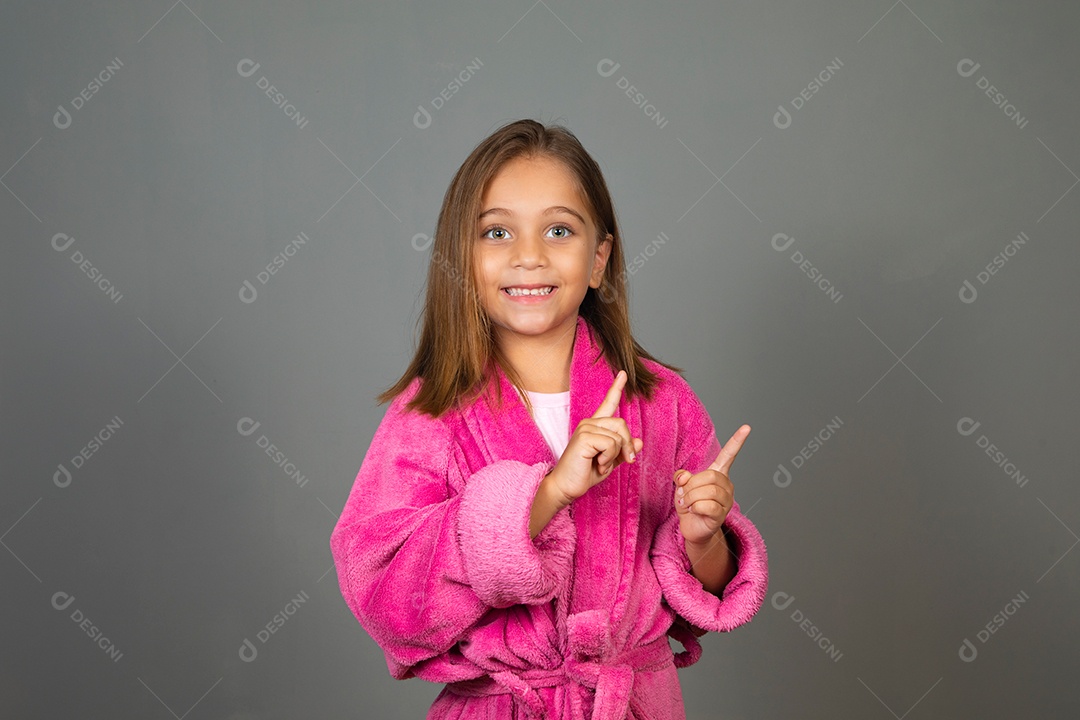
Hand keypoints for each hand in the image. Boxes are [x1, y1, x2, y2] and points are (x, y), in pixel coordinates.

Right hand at [547, 370, 642, 504]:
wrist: (566, 487)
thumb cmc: (585, 474)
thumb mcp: (609, 462)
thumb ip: (623, 451)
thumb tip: (639, 441)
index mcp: (595, 426)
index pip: (608, 403)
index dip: (616, 388)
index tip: (623, 373)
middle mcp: (589, 423)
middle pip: (622, 424)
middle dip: (627, 445)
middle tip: (625, 461)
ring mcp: (585, 428)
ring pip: (618, 436)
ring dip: (615, 455)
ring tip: (602, 464)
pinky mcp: (584, 437)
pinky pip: (611, 444)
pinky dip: (608, 458)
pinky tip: (598, 464)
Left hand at [673, 425, 749, 546]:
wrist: (691, 527)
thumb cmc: (689, 504)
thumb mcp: (681, 486)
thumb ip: (682, 477)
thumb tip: (683, 477)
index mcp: (717, 474)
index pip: (729, 455)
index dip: (737, 441)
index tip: (747, 427)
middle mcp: (726, 485)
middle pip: (710, 476)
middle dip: (691, 485)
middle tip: (684, 495)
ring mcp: (726, 501)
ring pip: (708, 492)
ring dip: (691, 497)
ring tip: (687, 503)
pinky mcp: (721, 515)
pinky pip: (707, 506)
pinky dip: (694, 507)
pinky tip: (693, 511)